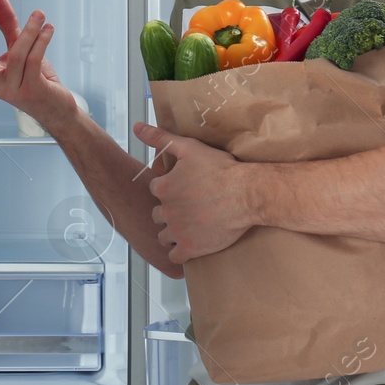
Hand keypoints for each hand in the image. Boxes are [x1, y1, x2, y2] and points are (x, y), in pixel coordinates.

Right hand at [0, 0, 74, 128]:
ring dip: (28, 32)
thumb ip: (6, 24)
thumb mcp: (17, 49)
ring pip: (17, 57)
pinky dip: (41, 41)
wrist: (56, 108)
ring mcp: (15, 90)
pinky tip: (47, 29)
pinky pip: (34, 61)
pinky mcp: (34, 90)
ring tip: (38, 15)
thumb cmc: (35, 78)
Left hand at [133, 123, 255, 263]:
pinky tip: (192, 244)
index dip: (171, 189)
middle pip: (158, 215)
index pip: (156, 191)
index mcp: (163, 188)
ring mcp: (177, 232)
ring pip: (164, 236)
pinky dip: (180, 252)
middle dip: (170, 212)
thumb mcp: (189, 147)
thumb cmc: (222, 170)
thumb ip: (160, 138)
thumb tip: (136, 127)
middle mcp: (165, 211)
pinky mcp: (190, 249)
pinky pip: (174, 257)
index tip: (186, 189)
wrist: (248, 194)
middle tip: (191, 209)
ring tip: (192, 227)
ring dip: (173, 233)